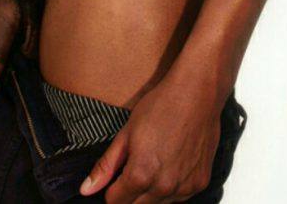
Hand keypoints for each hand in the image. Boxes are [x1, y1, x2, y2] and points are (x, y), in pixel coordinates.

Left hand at [79, 67, 224, 202]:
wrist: (197, 93)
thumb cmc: (161, 106)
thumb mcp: (126, 132)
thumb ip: (106, 165)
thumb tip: (86, 190)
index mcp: (141, 174)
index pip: (115, 202)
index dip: (112, 189)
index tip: (116, 174)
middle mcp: (163, 187)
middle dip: (130, 192)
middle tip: (135, 165)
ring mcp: (184, 188)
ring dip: (151, 192)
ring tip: (155, 161)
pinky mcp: (199, 183)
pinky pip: (179, 197)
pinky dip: (172, 188)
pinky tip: (171, 163)